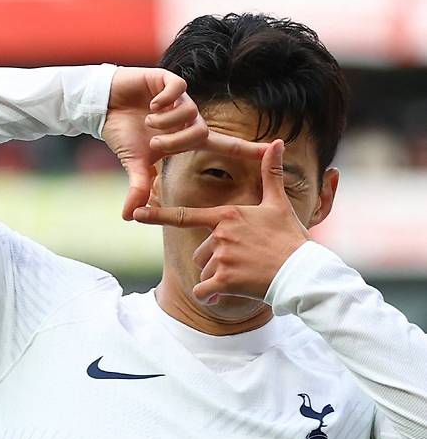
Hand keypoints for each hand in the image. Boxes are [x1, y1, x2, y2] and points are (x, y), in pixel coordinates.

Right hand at [103, 67, 268, 219]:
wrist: (105, 107)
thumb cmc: (124, 134)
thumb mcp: (134, 164)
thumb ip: (139, 187)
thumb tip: (128, 217)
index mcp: (187, 137)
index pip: (225, 145)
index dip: (248, 150)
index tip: (274, 150)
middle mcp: (189, 117)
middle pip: (201, 133)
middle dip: (175, 143)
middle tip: (154, 145)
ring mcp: (179, 98)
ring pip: (190, 113)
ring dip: (166, 124)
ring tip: (148, 123)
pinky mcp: (167, 80)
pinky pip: (178, 91)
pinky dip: (164, 103)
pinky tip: (151, 106)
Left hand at [132, 140, 309, 302]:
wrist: (303, 272)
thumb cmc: (290, 238)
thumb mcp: (278, 204)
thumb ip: (270, 174)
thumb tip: (276, 142)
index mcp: (227, 215)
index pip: (184, 216)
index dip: (157, 215)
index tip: (135, 214)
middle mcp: (220, 234)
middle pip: (200, 253)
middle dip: (215, 261)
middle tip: (244, 263)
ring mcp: (222, 257)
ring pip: (204, 271)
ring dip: (218, 278)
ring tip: (245, 276)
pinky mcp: (225, 279)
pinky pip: (204, 291)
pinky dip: (210, 296)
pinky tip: (226, 295)